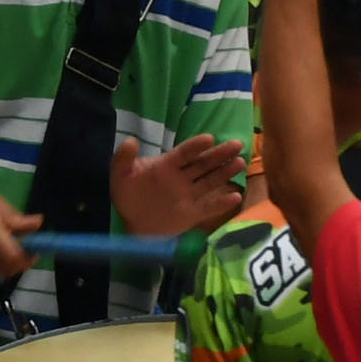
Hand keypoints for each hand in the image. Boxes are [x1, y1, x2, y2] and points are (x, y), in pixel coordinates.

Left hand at [111, 132, 249, 236]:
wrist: (130, 224)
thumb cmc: (128, 195)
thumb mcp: (120, 175)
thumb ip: (123, 159)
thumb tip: (130, 141)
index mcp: (166, 166)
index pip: (184, 153)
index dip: (196, 146)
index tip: (209, 138)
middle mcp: (182, 178)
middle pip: (203, 163)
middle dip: (220, 154)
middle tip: (237, 144)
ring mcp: (189, 195)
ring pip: (210, 181)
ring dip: (225, 173)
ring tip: (240, 162)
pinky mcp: (192, 213)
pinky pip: (208, 207)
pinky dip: (222, 203)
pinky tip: (235, 197)